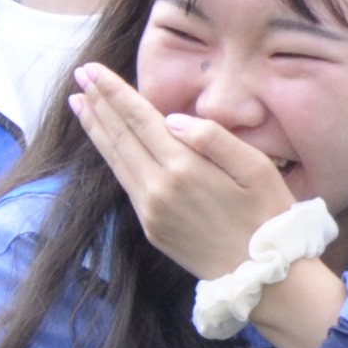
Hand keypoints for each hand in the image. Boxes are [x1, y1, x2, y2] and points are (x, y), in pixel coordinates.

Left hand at [68, 63, 307, 286]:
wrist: (260, 276)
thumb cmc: (268, 216)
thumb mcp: (256, 169)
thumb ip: (214, 138)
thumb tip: (173, 119)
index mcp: (184, 168)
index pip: (139, 119)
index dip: (114, 93)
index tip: (93, 71)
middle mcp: (158, 188)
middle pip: (120, 136)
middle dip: (98, 103)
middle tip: (79, 76)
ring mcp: (150, 210)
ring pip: (116, 160)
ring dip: (96, 129)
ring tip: (79, 103)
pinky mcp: (151, 227)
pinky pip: (125, 182)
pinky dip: (110, 157)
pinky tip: (106, 143)